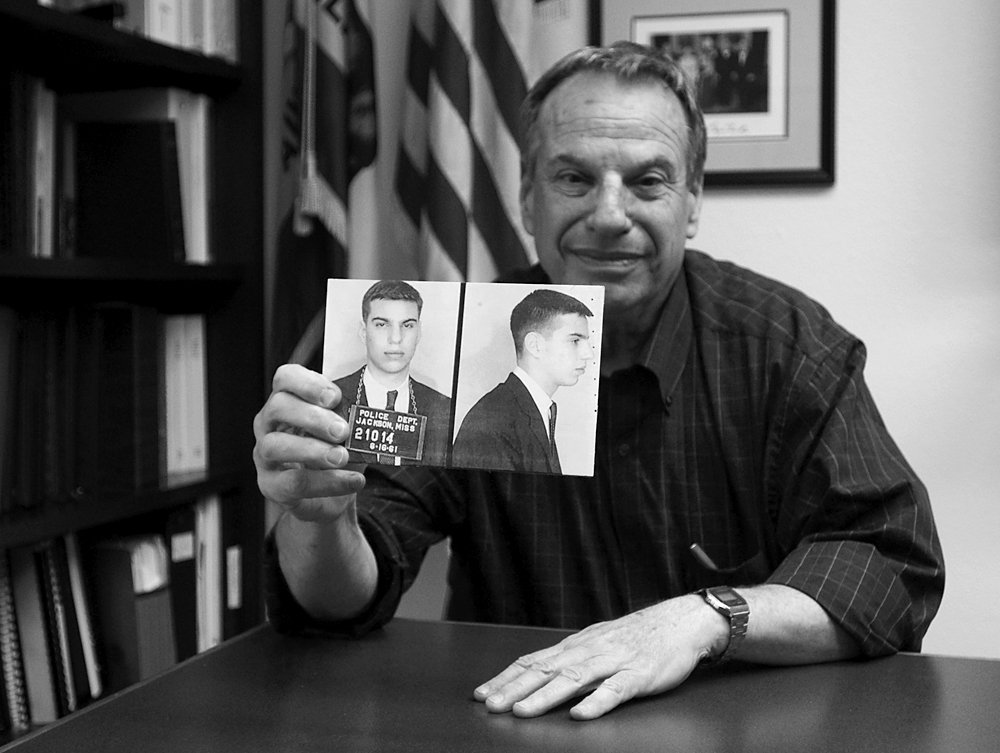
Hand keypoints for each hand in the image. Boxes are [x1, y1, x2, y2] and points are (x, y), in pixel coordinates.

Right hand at [253, 363, 365, 520]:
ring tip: (342, 457)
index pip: (286, 378)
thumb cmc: (334, 452)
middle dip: (313, 416)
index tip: (334, 397)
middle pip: (279, 407)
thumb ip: (353, 416)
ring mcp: (265, 455)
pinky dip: (327, 482)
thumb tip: (378, 407)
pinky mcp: (271, 486)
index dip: (308, 383)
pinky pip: (293, 482)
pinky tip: (352, 480)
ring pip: (276, 445)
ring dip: (313, 450)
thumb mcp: (345, 430)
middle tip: (342, 430)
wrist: (328, 496)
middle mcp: (270, 424)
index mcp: (289, 402)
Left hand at [473, 594, 727, 719]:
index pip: (534, 661)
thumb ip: (569, 659)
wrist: (679, 622)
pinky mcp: (639, 675)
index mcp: (577, 646)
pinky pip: (615, 689)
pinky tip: (580, 714)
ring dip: (545, 695)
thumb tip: (535, 674)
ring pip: (574, 678)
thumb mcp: (596, 642)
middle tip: (490, 704)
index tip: (482, 693)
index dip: (507, 678)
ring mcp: (613, 661)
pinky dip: (596, 702)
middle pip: (546, 669)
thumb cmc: (636, 637)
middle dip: (515, 688)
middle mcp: (589, 651)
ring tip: (523, 710)